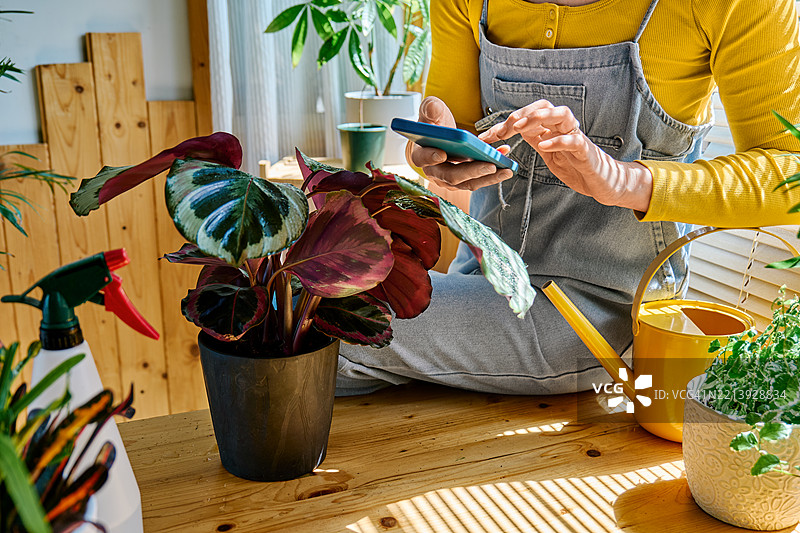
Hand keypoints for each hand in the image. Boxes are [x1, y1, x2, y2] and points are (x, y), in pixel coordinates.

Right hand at [409, 96, 513, 190]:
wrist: (441, 136)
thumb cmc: (434, 124)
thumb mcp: (430, 111)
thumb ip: (430, 108)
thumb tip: (432, 108)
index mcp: (420, 155)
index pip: (424, 159)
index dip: (431, 157)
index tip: (442, 154)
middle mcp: (434, 172)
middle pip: (451, 176)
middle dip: (472, 171)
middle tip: (490, 165)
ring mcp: (450, 179)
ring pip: (468, 182)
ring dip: (489, 177)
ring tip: (506, 169)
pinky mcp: (464, 180)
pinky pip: (479, 179)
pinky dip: (494, 173)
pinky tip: (506, 162)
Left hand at [478, 99, 652, 211]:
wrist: (601, 182)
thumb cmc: (574, 166)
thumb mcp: (548, 153)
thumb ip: (534, 139)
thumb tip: (508, 132)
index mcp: (551, 128)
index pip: (528, 115)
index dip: (505, 124)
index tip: (486, 137)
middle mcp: (563, 127)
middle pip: (544, 106)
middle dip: (522, 114)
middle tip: (504, 129)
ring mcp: (575, 136)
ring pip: (561, 114)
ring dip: (540, 117)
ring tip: (521, 127)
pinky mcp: (586, 150)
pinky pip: (573, 140)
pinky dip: (558, 140)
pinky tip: (543, 145)